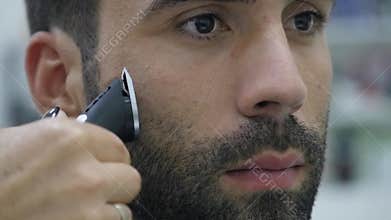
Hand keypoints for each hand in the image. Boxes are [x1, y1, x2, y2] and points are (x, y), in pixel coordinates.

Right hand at [0, 110, 140, 219]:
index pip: (118, 146)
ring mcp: (87, 208)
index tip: (102, 165)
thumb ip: (59, 138)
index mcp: (68, 138)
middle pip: (130, 177)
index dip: (109, 158)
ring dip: (107, 212)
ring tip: (83, 212)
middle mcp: (85, 171)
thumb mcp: (18, 140)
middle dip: (114, 184)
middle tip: (95, 189)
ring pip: (123, 210)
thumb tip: (78, 135)